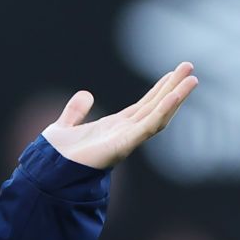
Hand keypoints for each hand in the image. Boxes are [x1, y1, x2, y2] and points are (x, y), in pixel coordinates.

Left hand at [41, 62, 198, 169]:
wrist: (47, 171)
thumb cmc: (55, 156)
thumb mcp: (64, 126)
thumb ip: (75, 111)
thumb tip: (86, 94)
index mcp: (113, 128)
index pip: (143, 106)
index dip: (158, 90)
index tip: (172, 74)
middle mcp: (124, 133)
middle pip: (155, 107)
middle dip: (173, 88)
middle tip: (189, 67)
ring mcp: (126, 139)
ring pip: (158, 115)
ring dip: (176, 97)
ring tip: (192, 79)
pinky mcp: (124, 145)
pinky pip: (149, 126)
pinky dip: (163, 111)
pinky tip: (175, 96)